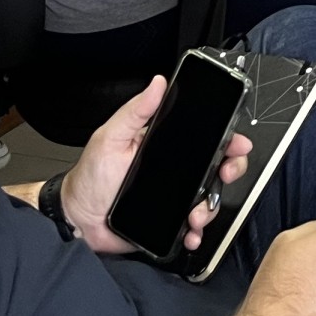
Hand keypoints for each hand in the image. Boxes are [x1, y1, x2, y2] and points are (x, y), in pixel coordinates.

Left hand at [60, 74, 251, 255]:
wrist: (79, 220)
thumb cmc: (91, 178)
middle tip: (224, 174)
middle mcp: (175, 170)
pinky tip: (190, 231)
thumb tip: (157, 84)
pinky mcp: (170, 221)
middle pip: (215, 166)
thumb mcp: (110, 137)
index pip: (204, 137)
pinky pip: (193, 226)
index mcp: (165, 146)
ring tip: (195, 213)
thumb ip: (135, 111)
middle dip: (229, 170)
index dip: (226, 139)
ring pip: (209, 198)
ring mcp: (174, 196)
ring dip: (210, 206)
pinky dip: (197, 231)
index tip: (236, 143)